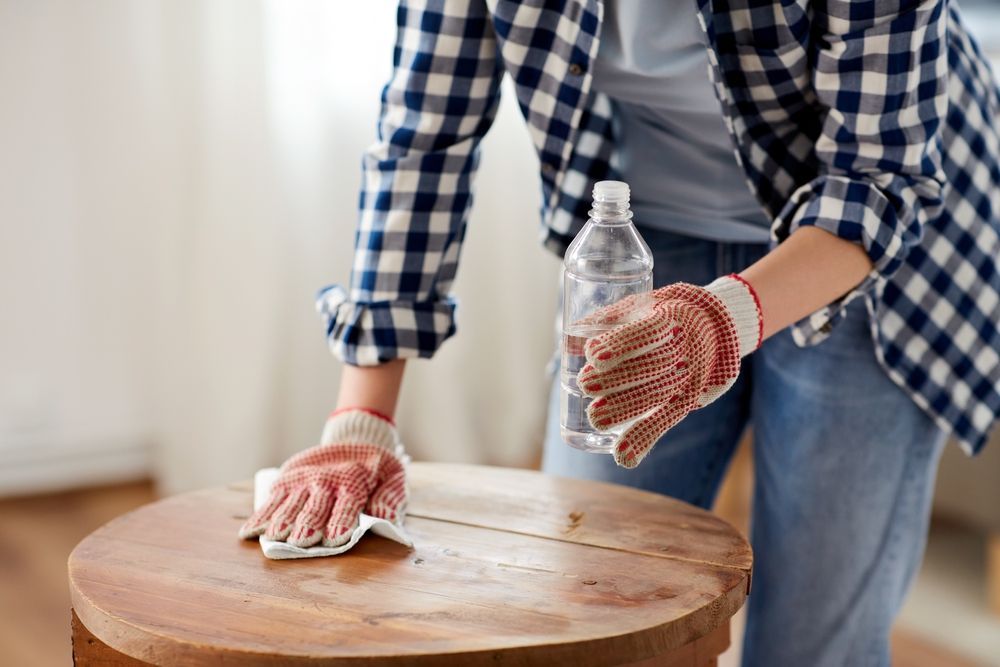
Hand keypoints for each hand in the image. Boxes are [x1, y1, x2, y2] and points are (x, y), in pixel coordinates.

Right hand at [238, 408, 406, 546]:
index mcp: (353, 481)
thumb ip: (390, 498)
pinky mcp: (286, 480)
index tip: (333, 539)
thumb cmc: (376, 469)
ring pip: (290, 505)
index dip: (340, 522)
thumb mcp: (393, 477)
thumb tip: (384, 518)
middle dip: (308, 524)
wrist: (353, 441)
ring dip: (282, 521)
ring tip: (274, 537)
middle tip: (301, 541)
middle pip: (315, 507)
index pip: (346, 505)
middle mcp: (325, 481)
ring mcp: (302, 480)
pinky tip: (248, 532)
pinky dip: (260, 517)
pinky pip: (271, 501)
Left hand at [578, 275, 761, 467]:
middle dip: (616, 379)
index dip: (620, 344)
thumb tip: (570, 336)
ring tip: (596, 418)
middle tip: (585, 384)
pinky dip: (645, 439)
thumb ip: (611, 317)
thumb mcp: (645, 302)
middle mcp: (684, 348)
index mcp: (672, 317)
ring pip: (658, 395)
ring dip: (626, 410)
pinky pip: (667, 420)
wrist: (719, 325)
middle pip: (651, 367)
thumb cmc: (667, 312)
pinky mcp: (688, 399)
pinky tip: (624, 457)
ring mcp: (689, 376)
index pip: (647, 332)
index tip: (593, 354)